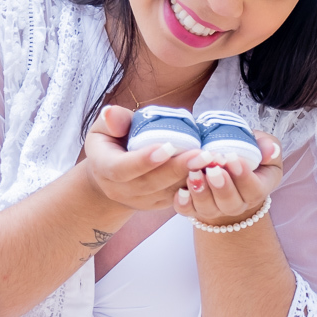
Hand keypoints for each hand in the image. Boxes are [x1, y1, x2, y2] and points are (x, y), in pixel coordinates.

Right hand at [80, 105, 202, 212]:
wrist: (110, 176)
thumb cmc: (109, 143)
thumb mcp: (103, 127)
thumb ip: (112, 119)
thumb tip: (111, 113)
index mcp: (103, 167)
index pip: (121, 168)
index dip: (143, 160)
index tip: (168, 147)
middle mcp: (119, 189)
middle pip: (149, 183)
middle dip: (177, 169)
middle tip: (203, 154)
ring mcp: (138, 200)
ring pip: (166, 193)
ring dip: (191, 179)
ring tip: (213, 162)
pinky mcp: (156, 204)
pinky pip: (176, 197)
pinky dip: (195, 185)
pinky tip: (211, 171)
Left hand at [175, 132, 283, 225]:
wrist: (224, 171)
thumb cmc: (245, 156)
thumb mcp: (262, 148)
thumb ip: (267, 147)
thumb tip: (269, 151)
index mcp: (256, 190)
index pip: (254, 190)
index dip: (243, 177)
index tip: (232, 159)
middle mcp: (236, 205)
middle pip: (231, 203)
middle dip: (222, 186)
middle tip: (213, 169)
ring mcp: (213, 208)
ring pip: (208, 208)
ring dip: (201, 192)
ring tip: (194, 174)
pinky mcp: (193, 207)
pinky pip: (187, 210)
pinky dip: (183, 203)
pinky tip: (180, 190)